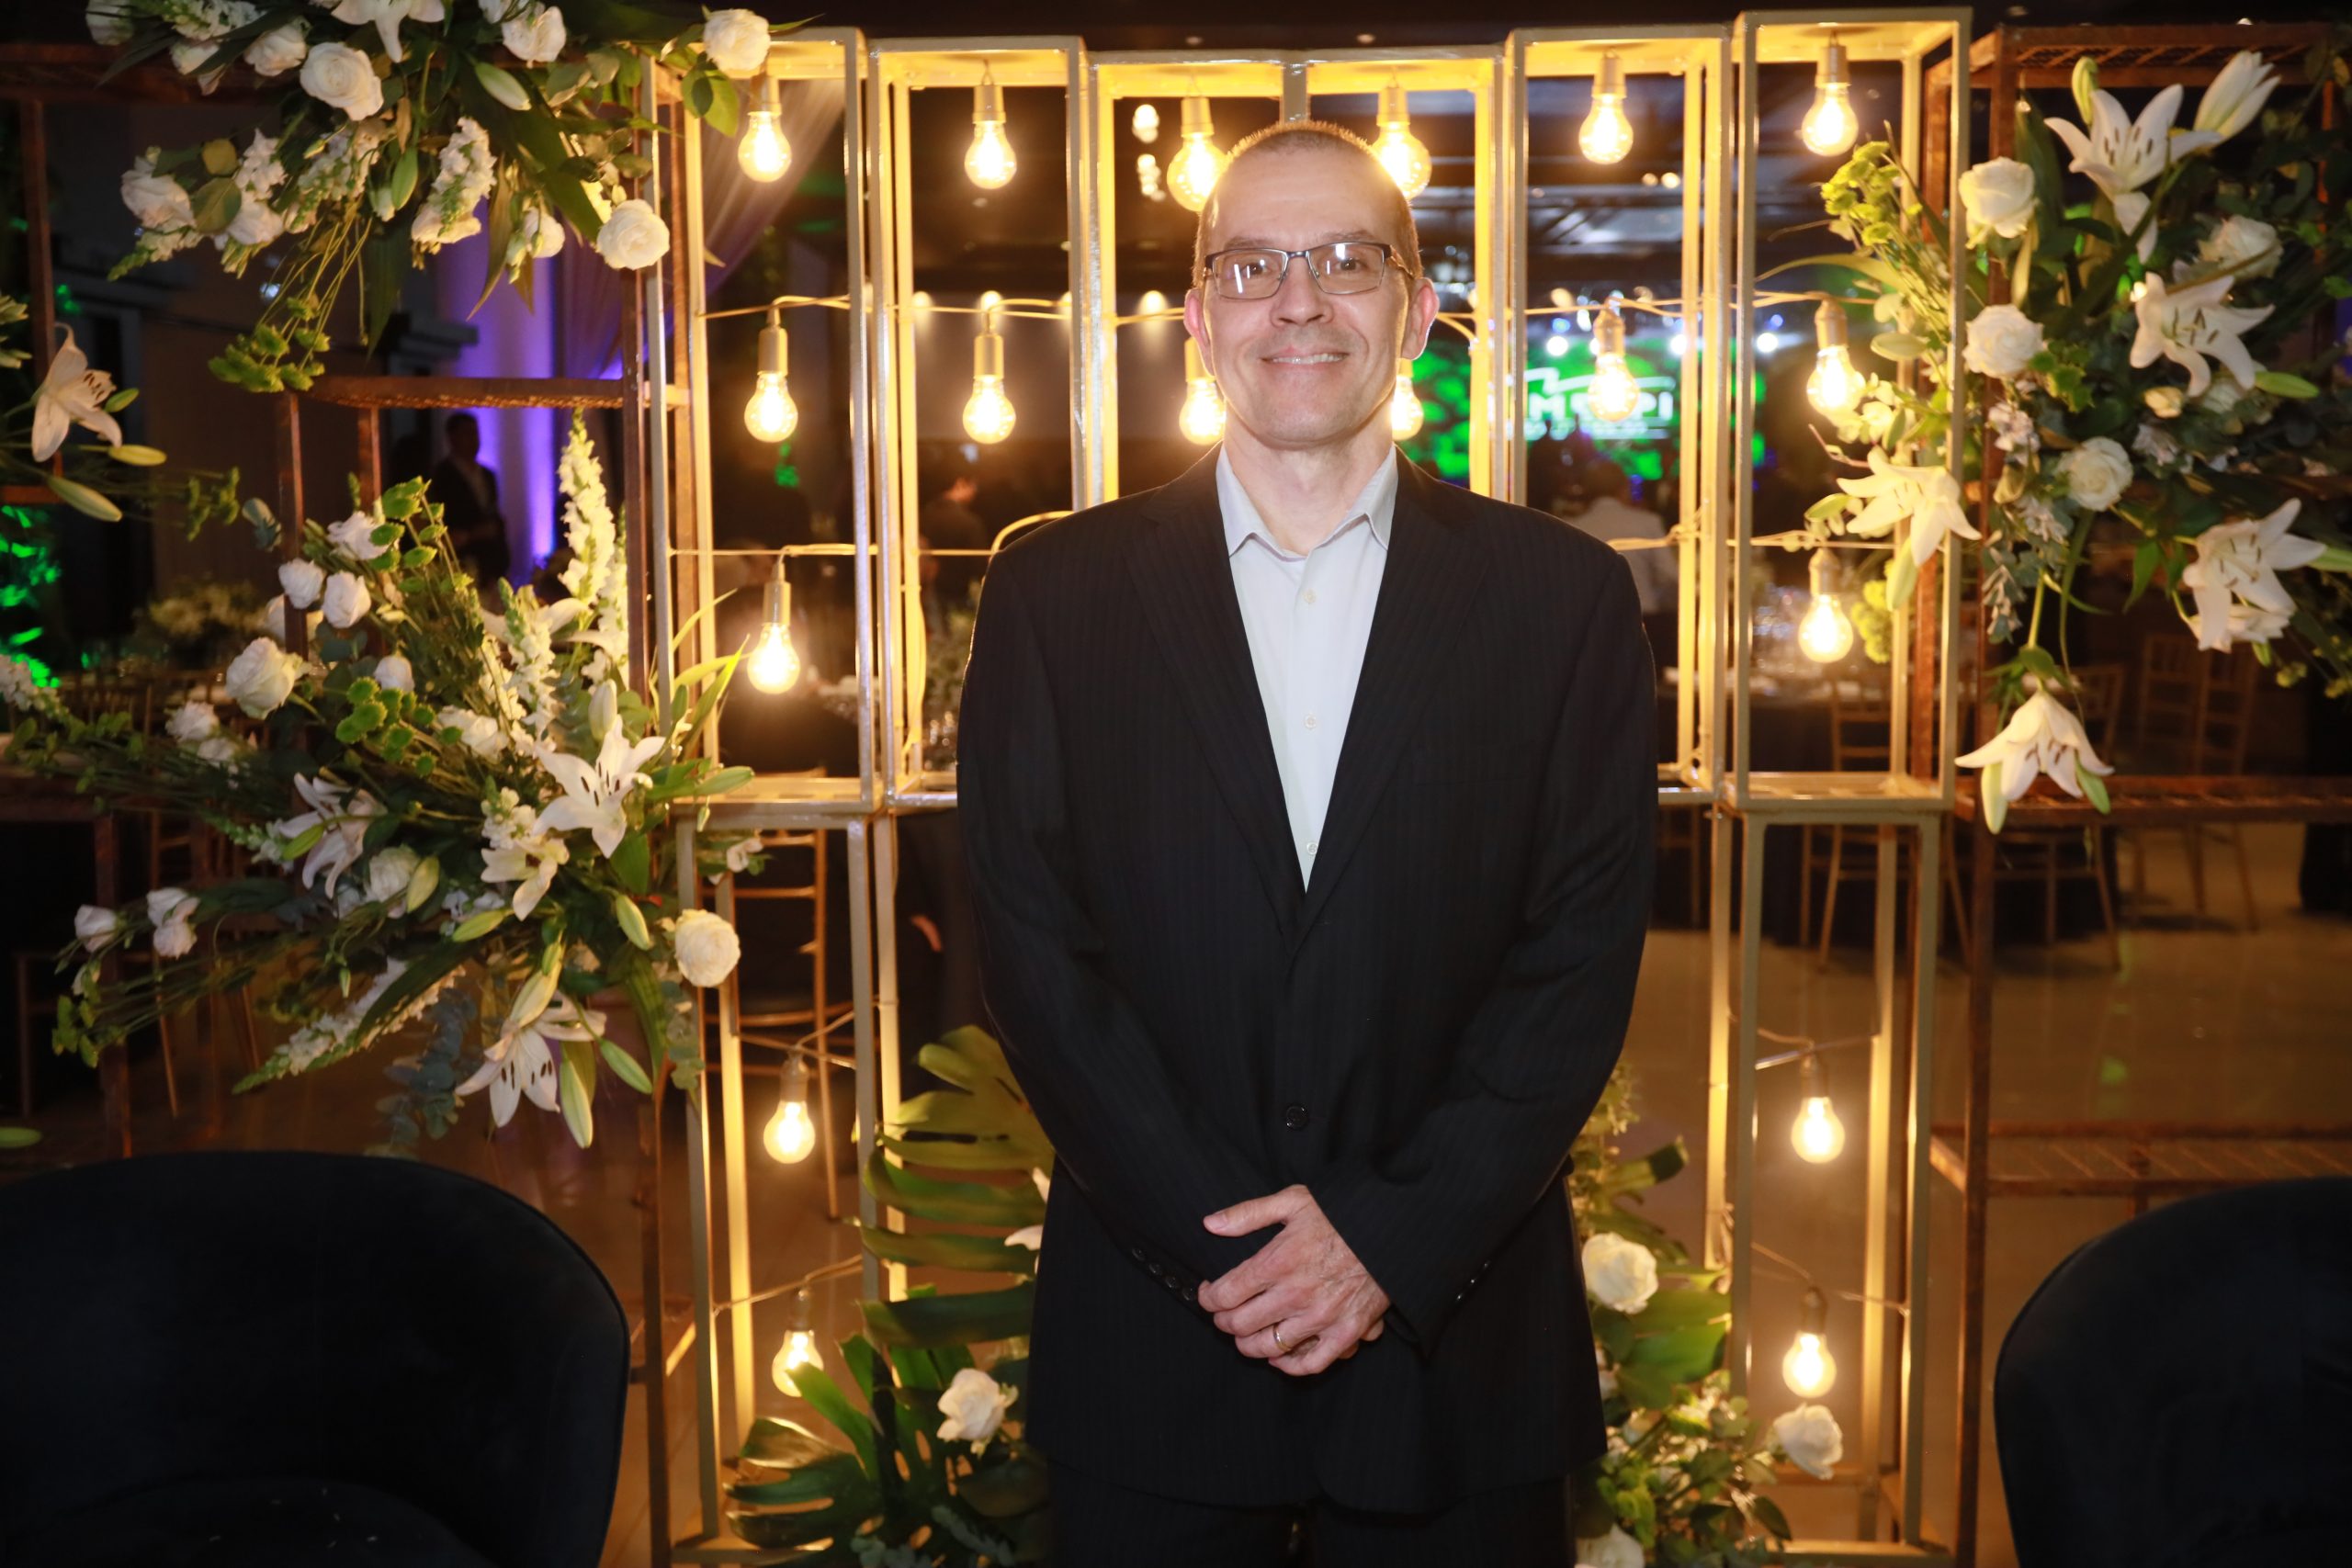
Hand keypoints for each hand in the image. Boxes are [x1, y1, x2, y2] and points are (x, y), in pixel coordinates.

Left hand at [1199, 1184, 1389, 1376]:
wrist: (1389, 1229)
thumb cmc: (1341, 1214)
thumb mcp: (1293, 1201)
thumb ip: (1248, 1214)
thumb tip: (1210, 1224)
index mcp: (1278, 1261)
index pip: (1224, 1294)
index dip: (1208, 1298)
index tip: (1209, 1293)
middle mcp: (1295, 1294)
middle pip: (1239, 1324)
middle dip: (1223, 1321)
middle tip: (1224, 1314)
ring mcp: (1321, 1317)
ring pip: (1267, 1347)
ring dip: (1248, 1344)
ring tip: (1246, 1333)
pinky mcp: (1345, 1332)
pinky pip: (1310, 1364)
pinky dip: (1289, 1365)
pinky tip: (1278, 1356)